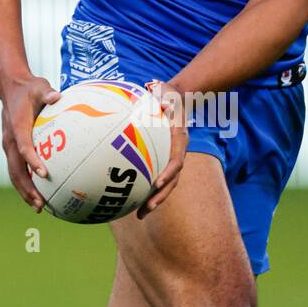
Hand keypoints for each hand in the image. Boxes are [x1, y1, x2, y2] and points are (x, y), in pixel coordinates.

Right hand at [0, 74, 61, 211]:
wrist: (10, 88)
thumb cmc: (29, 88)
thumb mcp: (39, 86)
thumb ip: (47, 93)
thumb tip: (57, 97)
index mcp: (17, 126)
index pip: (23, 147)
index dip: (32, 161)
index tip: (43, 174)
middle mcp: (10, 140)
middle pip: (16, 170)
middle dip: (26, 188)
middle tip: (40, 204)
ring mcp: (9, 146)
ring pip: (14, 173)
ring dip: (24, 191)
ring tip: (38, 207)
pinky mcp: (11, 148)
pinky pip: (17, 169)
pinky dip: (25, 183)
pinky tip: (40, 194)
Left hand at [137, 80, 188, 218]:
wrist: (174, 98)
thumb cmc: (167, 94)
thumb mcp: (166, 91)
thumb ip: (163, 94)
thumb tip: (156, 90)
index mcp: (179, 139)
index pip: (177, 160)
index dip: (168, 173)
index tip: (157, 183)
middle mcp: (177, 153)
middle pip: (172, 181)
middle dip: (160, 197)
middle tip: (146, 209)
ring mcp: (170, 158)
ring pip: (164, 184)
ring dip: (153, 200)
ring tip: (139, 215)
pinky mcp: (162, 160)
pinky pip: (153, 177)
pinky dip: (144, 190)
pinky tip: (128, 200)